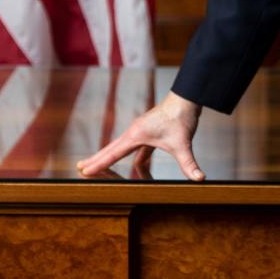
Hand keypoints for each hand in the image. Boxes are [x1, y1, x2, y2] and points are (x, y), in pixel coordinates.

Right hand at [75, 90, 205, 182]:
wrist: (186, 99)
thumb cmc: (181, 117)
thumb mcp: (184, 143)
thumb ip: (189, 163)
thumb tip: (200, 179)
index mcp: (136, 135)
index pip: (113, 153)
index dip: (98, 164)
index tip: (84, 171)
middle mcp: (134, 132)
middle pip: (110, 149)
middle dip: (96, 160)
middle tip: (80, 169)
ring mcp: (141, 132)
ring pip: (122, 149)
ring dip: (111, 159)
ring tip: (99, 169)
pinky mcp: (149, 133)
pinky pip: (138, 151)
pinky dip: (136, 161)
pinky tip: (139, 171)